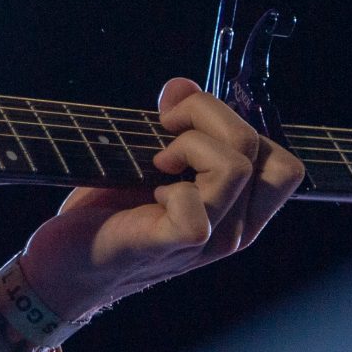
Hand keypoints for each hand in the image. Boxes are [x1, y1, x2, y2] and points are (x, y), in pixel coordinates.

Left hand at [17, 76, 303, 322]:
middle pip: (262, 151)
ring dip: (190, 144)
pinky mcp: (173, 246)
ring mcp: (210, 243)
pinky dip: (172, 187)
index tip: (181, 114)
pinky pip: (196, 208)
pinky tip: (151, 191)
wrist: (67, 264)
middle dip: (210, 115)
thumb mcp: (152, 158)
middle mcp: (237, 229)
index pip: (284, 164)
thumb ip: (178, 124)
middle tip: (165, 126)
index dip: (236, 121)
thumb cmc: (111, 210)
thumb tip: (182, 87)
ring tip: (157, 159)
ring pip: (236, 168)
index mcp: (240, 209)